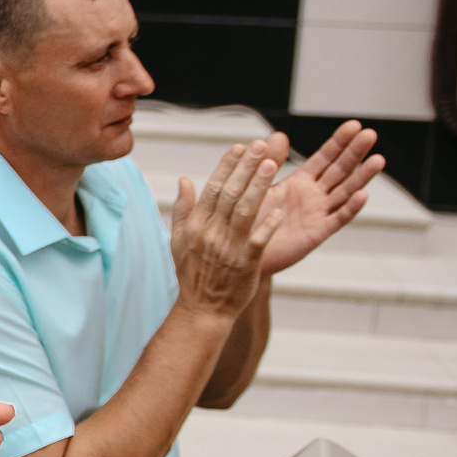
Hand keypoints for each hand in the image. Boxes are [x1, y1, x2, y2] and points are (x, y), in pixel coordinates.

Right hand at [170, 141, 281, 320]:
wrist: (202, 310)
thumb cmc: (193, 275)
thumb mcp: (178, 241)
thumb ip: (183, 210)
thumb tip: (184, 181)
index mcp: (195, 226)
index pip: (212, 188)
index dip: (226, 166)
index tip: (239, 148)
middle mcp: (211, 234)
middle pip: (230, 193)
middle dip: (246, 167)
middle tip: (260, 146)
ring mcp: (228, 249)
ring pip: (245, 210)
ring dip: (259, 186)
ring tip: (272, 164)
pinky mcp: (246, 264)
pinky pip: (258, 240)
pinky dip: (267, 223)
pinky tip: (278, 207)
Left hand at [257, 121, 382, 273]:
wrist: (242, 252)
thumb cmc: (248, 218)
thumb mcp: (258, 184)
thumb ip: (270, 161)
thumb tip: (279, 134)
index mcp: (300, 181)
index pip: (325, 157)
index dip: (339, 142)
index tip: (355, 124)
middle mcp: (314, 195)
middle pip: (340, 170)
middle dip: (355, 152)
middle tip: (370, 134)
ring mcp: (318, 214)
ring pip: (345, 192)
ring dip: (361, 177)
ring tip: (378, 159)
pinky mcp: (316, 233)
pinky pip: (336, 219)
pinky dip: (350, 208)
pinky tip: (363, 195)